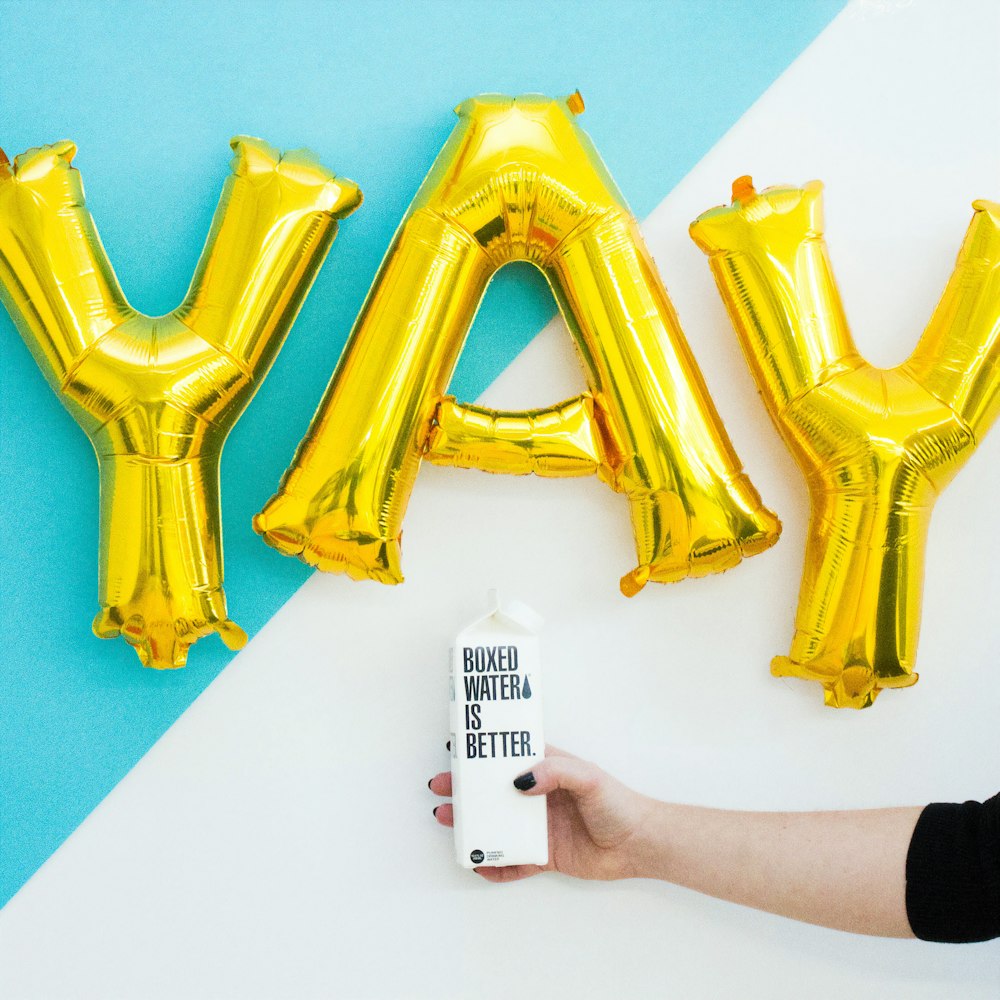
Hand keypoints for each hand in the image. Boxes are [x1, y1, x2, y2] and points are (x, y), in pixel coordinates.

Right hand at [428, 746, 653, 882]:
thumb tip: (520, 781)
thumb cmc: (618, 803)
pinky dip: (495, 864)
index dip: (483, 755)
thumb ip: (555, 772)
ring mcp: (540, 827)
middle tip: (440, 788)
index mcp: (547, 770)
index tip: (457, 751)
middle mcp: (539, 797)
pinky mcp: (545, 855)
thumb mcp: (588, 777)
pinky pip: (514, 861)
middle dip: (466, 790)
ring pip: (498, 825)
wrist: (639, 843)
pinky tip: (479, 865)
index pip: (508, 758)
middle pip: (494, 792)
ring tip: (448, 821)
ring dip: (473, 825)